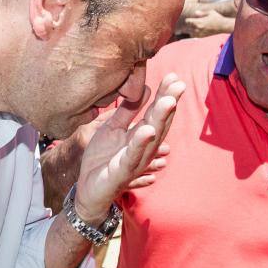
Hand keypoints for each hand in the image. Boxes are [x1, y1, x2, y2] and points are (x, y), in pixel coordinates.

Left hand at [74, 73, 184, 221]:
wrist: (88, 190)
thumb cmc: (102, 159)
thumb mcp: (112, 129)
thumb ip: (127, 111)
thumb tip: (145, 89)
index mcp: (140, 137)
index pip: (155, 113)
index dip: (165, 95)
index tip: (174, 77)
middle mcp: (143, 148)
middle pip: (159, 123)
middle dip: (168, 103)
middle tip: (179, 84)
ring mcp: (135, 161)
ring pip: (150, 138)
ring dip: (160, 119)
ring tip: (168, 101)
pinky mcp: (123, 172)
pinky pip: (132, 156)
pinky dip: (140, 143)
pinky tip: (147, 129)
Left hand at [183, 8, 232, 37]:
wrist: (223, 26)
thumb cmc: (217, 18)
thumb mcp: (210, 12)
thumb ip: (202, 13)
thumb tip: (195, 13)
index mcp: (199, 22)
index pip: (187, 21)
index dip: (188, 19)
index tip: (190, 18)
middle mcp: (198, 28)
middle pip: (187, 27)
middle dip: (188, 25)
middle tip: (190, 23)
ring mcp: (200, 33)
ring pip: (190, 33)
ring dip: (190, 30)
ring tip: (193, 27)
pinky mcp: (203, 37)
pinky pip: (194, 36)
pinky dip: (194, 34)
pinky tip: (197, 31)